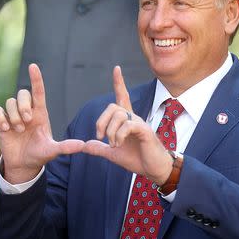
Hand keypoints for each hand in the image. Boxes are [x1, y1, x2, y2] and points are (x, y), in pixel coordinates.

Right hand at [0, 64, 85, 183]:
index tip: (33, 66)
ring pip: (10, 101)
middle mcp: (27, 111)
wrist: (23, 164)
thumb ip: (65, 147)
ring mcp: (14, 116)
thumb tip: (82, 145)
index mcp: (41, 113)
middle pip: (22, 93)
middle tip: (27, 121)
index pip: (38, 91)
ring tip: (19, 130)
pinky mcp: (2, 121)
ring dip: (14, 116)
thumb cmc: (40, 154)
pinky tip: (6, 129)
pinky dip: (1, 118)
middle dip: (23, 105)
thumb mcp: (52, 151)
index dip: (36, 78)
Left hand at [83, 66, 173, 184]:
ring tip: (113, 144)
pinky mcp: (145, 131)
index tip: (116, 68)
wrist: (154, 169)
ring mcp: (140, 123)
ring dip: (110, 131)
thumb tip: (84, 145)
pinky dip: (118, 135)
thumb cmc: (138, 159)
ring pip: (118, 114)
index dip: (119, 82)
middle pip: (112, 106)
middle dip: (101, 121)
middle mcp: (133, 118)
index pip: (123, 96)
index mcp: (126, 121)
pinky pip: (127, 125)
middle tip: (101, 137)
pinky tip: (118, 145)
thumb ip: (100, 149)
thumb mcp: (114, 154)